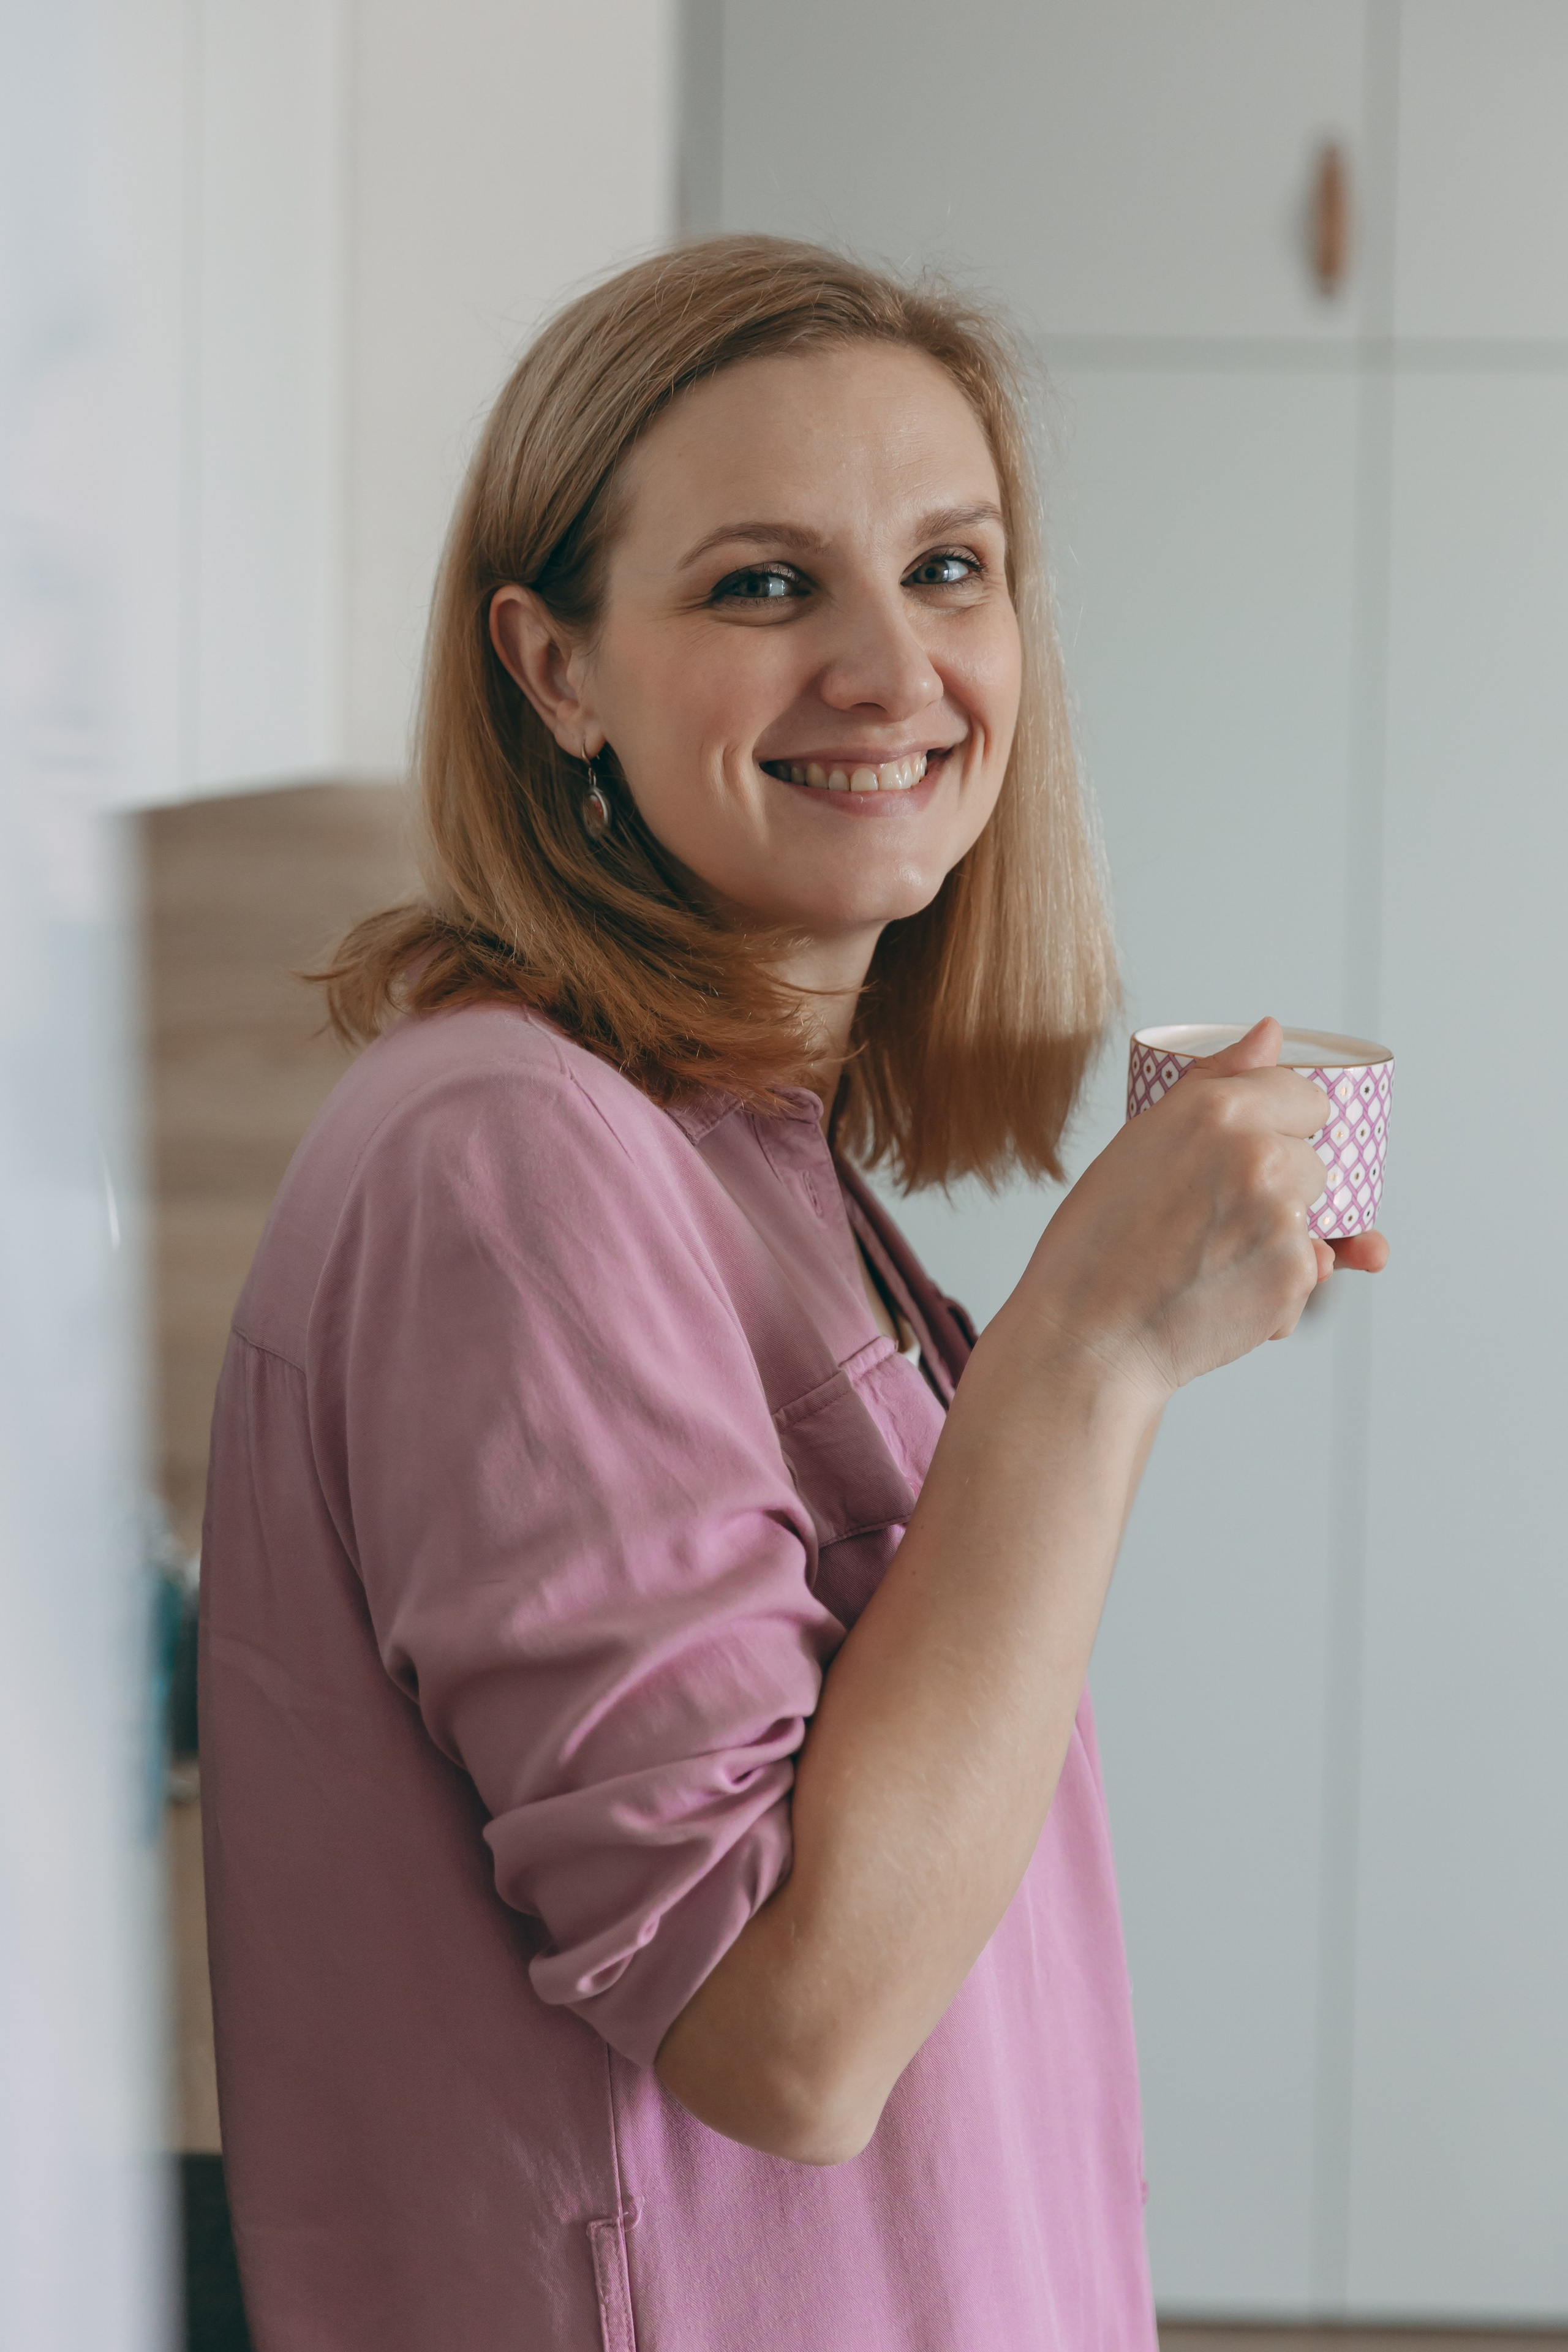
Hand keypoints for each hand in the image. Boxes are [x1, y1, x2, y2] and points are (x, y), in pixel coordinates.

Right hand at [1010, 1017, 1388, 1406]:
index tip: (1247, 1154)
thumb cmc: (1096, 1243)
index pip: (1305, 1097)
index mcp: (1218, 1109)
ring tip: (1209, 1260)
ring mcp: (1284, 1217)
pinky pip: (1309, 1273)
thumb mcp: (1142, 1140)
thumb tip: (1273, 1030)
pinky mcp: (1297, 1275)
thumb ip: (1216, 1080)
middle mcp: (1260, 1154)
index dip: (1279, 1127)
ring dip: (1280, 1241)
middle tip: (1210, 1218)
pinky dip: (1276, 1290)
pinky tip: (1217, 1295)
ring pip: (1314, 1219)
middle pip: (1314, 1161)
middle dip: (1280, 1188)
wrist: (1086, 1339)